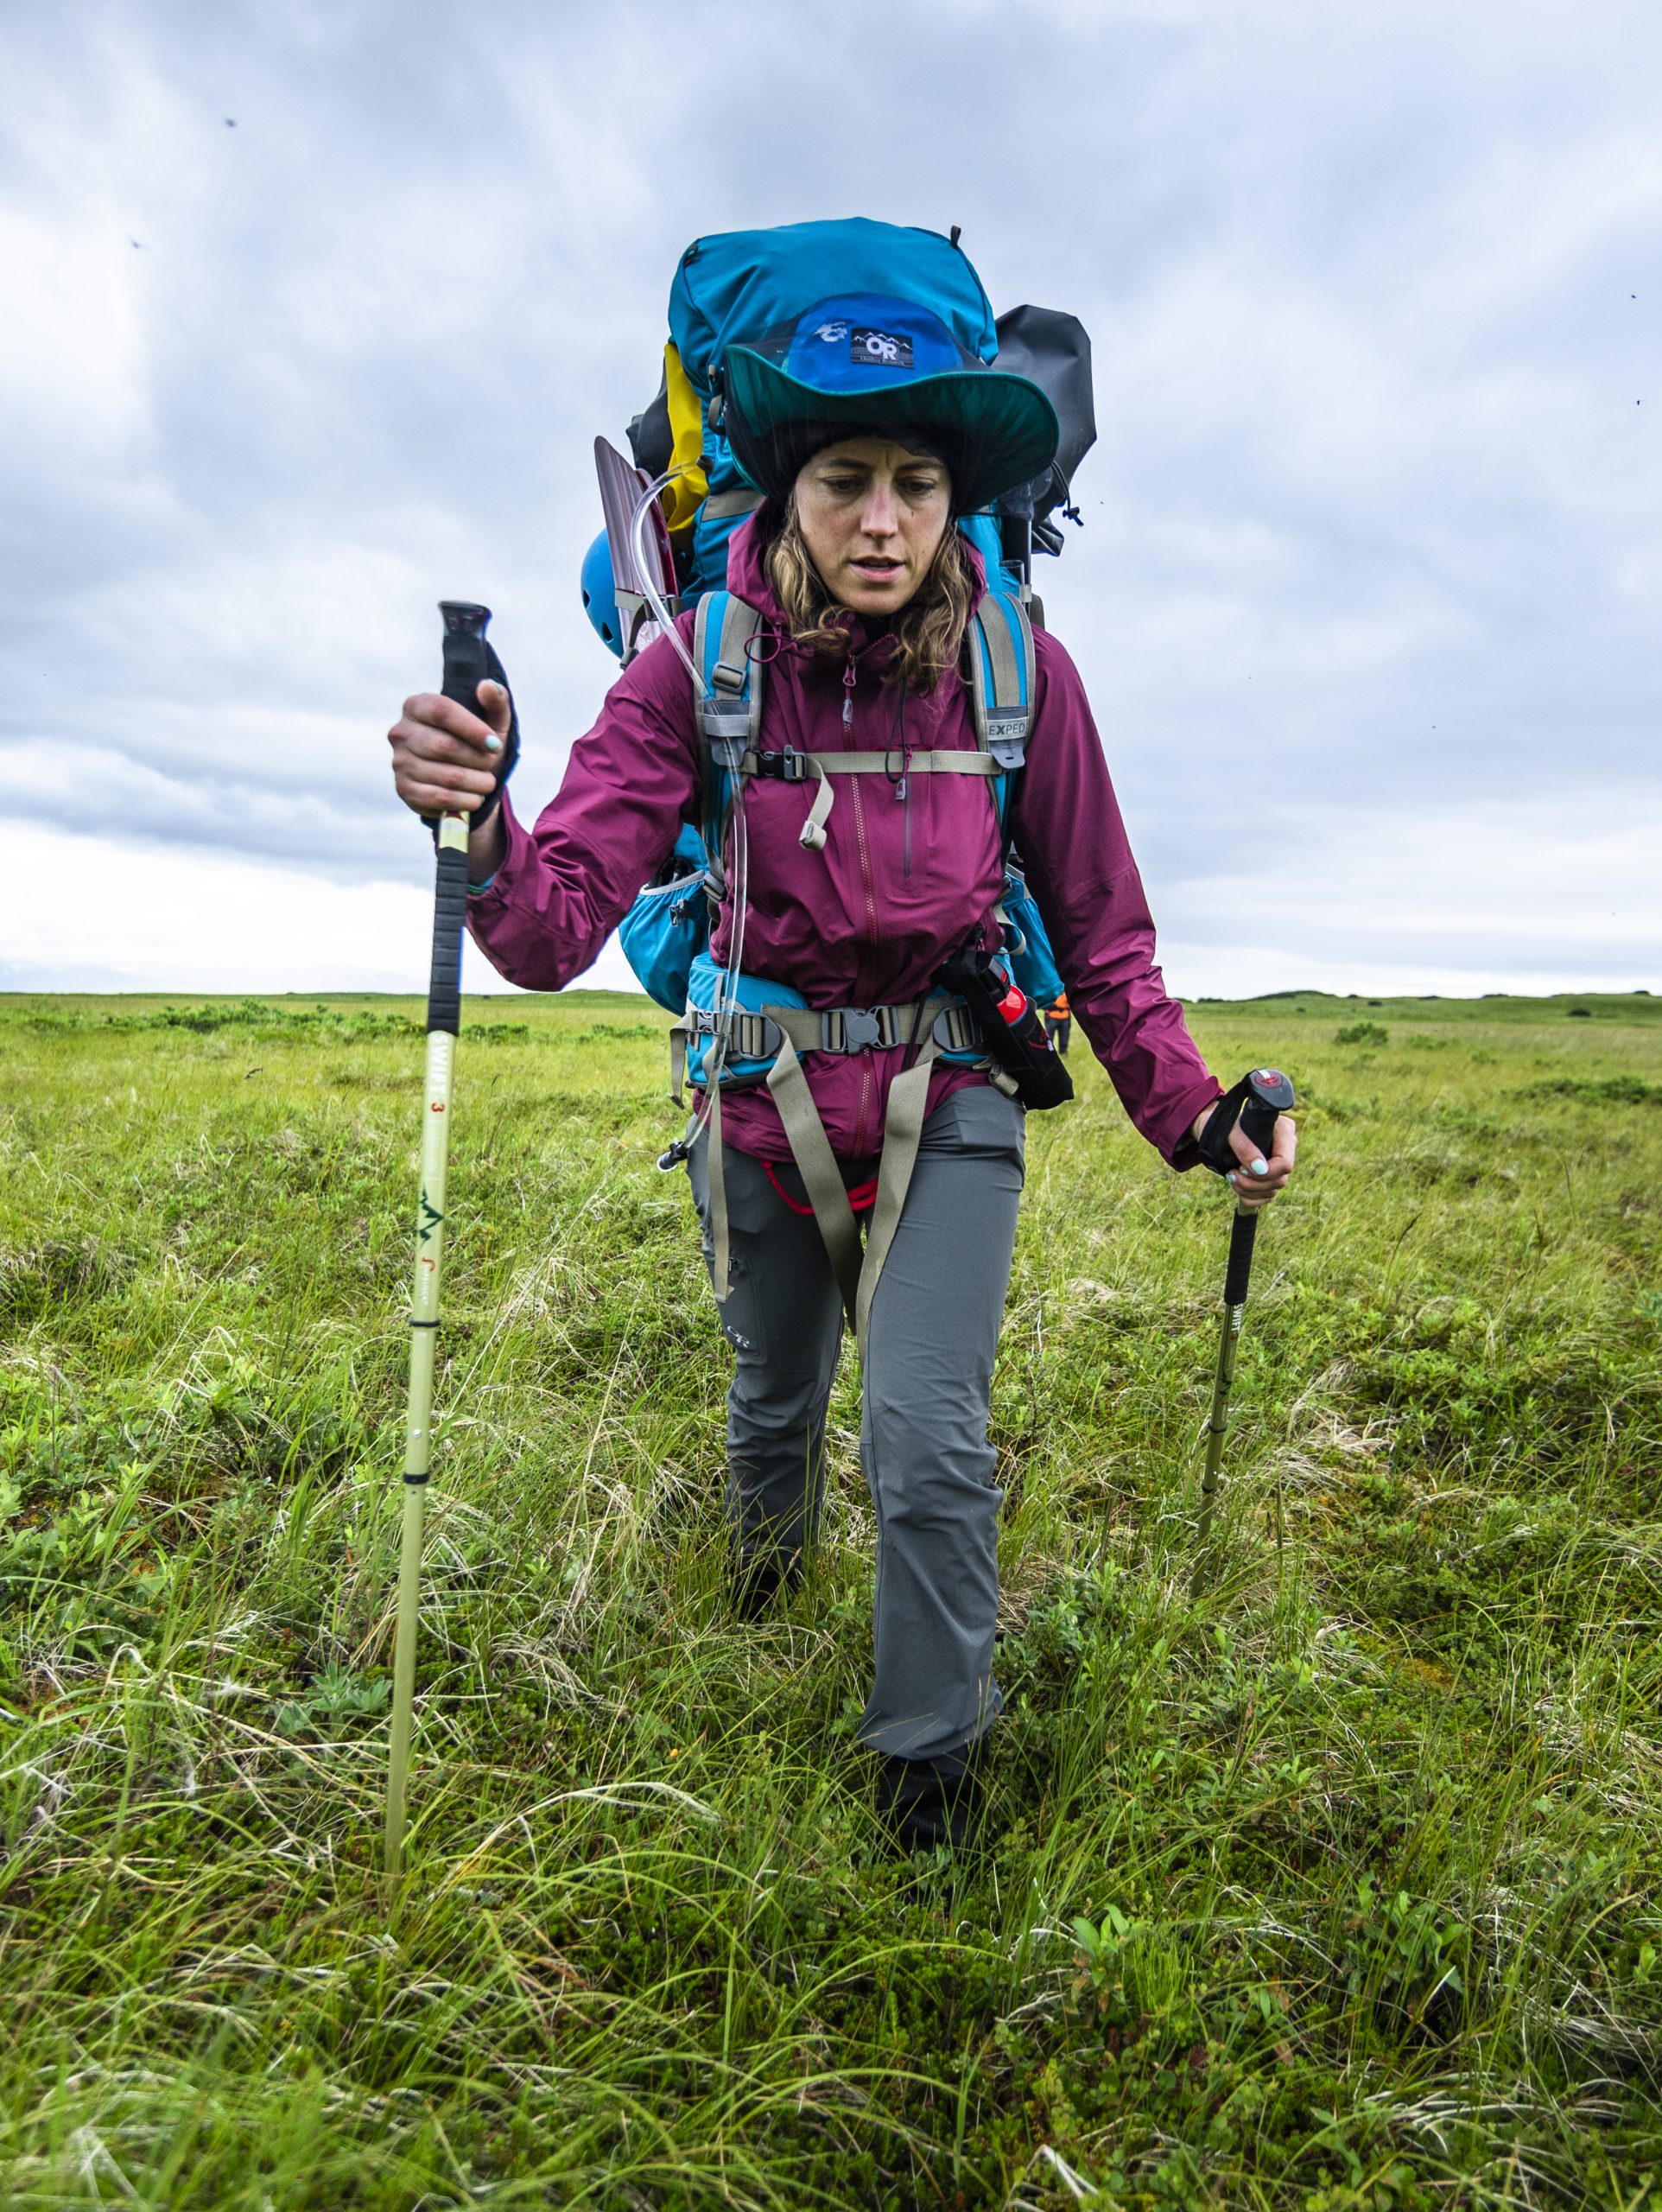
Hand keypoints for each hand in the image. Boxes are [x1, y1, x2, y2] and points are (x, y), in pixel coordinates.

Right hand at [387, 679, 510, 877]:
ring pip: (447, 776)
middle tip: (491, 764)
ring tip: (487, 782)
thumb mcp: (492, 722)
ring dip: (477, 783)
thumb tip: (488, 686)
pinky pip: (440, 798)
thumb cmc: (477, 744)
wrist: (464, 779)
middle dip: (478, 759)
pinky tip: (475, 798)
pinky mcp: (404, 790)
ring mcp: (399, 762)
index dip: (472, 729)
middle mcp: (401, 732)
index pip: (442, 711)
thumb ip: (496, 702)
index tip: (495, 744)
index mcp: (417, 706)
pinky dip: (465, 801)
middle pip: (445, 746)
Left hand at [1190, 1101, 1296, 1209]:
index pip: (1285, 1162)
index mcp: (1283, 1130)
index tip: (1242, 1168)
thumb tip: (1260, 1169)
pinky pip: (1266, 1197)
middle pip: (1279, 1179)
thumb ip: (1244, 1146)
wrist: (1215, 1129)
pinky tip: (1237, 1187)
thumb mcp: (1230, 1130)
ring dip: (1248, 1190)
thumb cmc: (1224, 1124)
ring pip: (1273, 1190)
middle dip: (1252, 1183)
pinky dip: (1250, 1197)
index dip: (1265, 1172)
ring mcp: (1280, 1164)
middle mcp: (1286, 1147)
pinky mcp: (1271, 1176)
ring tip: (1231, 1178)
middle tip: (1231, 1174)